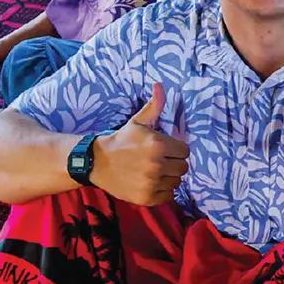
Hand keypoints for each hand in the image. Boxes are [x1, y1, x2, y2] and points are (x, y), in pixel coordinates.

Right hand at [91, 82, 188, 205]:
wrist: (97, 162)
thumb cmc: (121, 140)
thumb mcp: (138, 122)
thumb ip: (154, 106)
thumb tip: (160, 86)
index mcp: (158, 144)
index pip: (185, 151)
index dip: (176, 150)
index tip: (165, 149)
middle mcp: (157, 165)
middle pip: (183, 167)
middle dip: (173, 163)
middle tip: (159, 161)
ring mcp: (152, 183)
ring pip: (176, 182)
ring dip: (168, 177)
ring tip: (154, 171)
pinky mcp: (147, 198)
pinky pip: (168, 196)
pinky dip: (162, 191)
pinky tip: (151, 182)